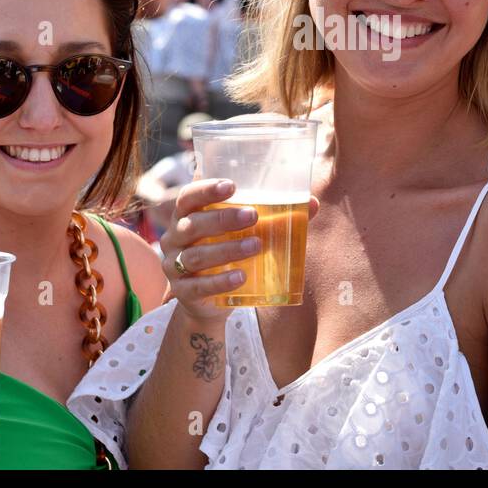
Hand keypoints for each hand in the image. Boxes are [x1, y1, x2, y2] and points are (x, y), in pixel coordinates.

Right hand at [159, 180, 262, 323]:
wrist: (210, 301)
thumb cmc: (228, 255)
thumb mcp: (244, 233)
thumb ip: (274, 217)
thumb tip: (312, 203)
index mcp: (187, 216)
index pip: (188, 196)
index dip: (206, 189)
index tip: (232, 186)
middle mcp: (175, 238)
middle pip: (192, 225)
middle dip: (223, 219)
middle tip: (253, 216)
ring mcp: (175, 266)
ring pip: (197, 256)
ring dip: (227, 250)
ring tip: (256, 246)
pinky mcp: (183, 292)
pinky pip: (198, 286)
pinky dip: (220, 281)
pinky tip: (241, 277)